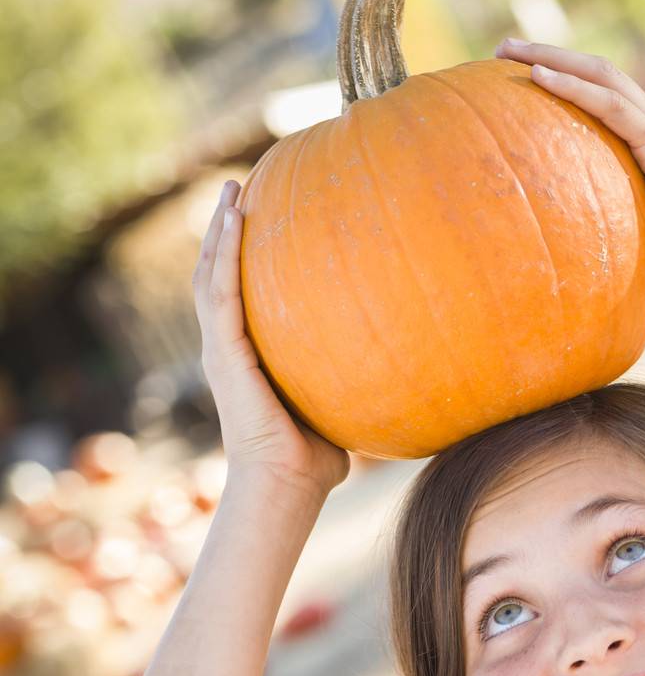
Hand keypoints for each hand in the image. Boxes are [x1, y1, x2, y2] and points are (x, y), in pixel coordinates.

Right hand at [192, 180, 350, 500]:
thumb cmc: (315, 463)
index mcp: (246, 359)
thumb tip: (404, 373)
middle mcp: (226, 349)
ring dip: (218, 229)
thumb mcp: (337, 408)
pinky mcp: (224, 353)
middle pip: (215, 275)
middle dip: (223, 231)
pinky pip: (221, 292)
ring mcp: (220, 349)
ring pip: (209, 275)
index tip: (258, 222)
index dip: (241, 260)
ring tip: (230, 190)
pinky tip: (236, 218)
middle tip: (236, 189)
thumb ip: (355, 385)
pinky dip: (225, 252)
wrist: (286, 486)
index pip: (238, 298)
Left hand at [494, 39, 644, 298]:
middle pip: (596, 73)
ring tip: (506, 50)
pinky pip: (609, 103)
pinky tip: (537, 76)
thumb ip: (620, 230)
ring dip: (550, 58)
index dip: (566, 80)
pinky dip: (572, 86)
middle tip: (502, 49)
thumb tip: (584, 257)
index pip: (605, 96)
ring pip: (599, 75)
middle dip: (547, 55)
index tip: (523, 76)